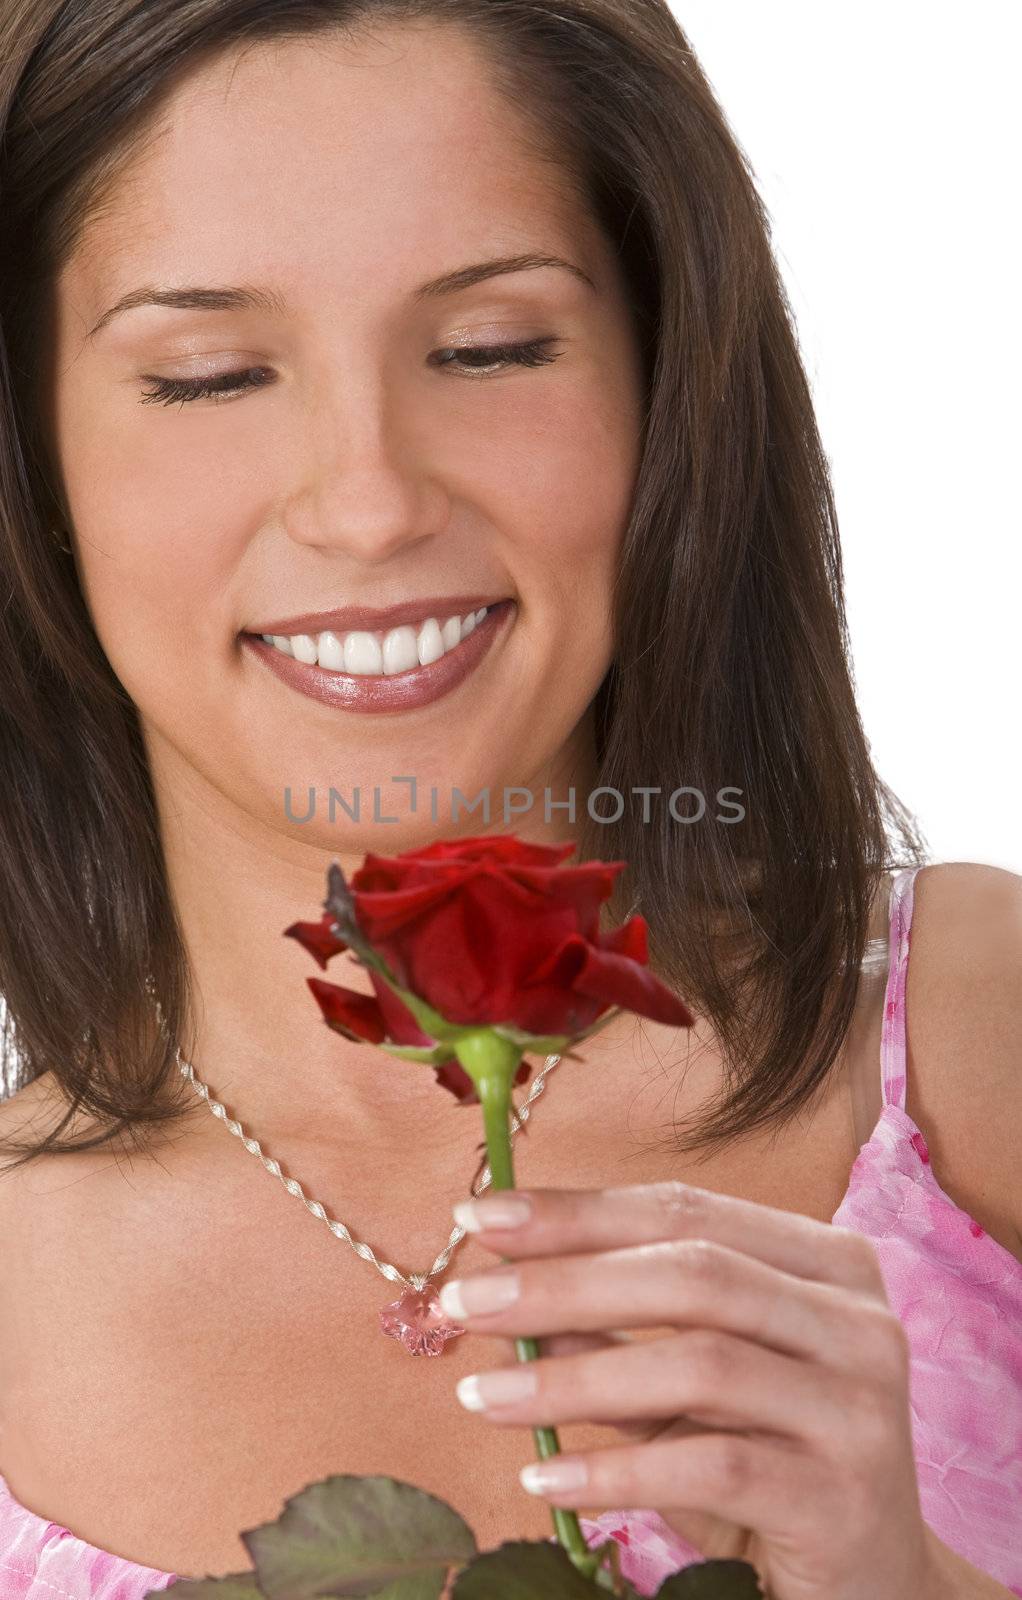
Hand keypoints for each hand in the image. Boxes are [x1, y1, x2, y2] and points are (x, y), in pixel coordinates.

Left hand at [435, 1181, 952, 1599]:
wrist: (869, 1582)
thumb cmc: (766, 1460)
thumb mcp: (682, 1387)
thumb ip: (610, 1331)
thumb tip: (499, 1287)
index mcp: (826, 1262)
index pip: (686, 1210)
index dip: (578, 1210)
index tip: (481, 1214)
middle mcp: (858, 1320)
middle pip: (692, 1274)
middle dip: (563, 1281)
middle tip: (465, 1301)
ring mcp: (861, 1405)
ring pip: (699, 1364)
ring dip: (573, 1378)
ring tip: (480, 1393)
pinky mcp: (843, 1495)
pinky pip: (712, 1466)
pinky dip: (617, 1469)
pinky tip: (545, 1478)